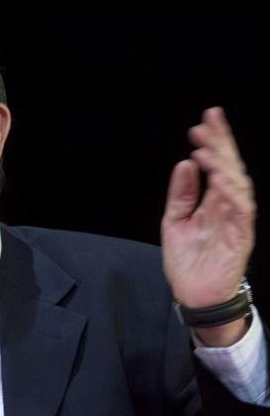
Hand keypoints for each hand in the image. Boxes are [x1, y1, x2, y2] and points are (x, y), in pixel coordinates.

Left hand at [161, 107, 255, 345]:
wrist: (194, 295)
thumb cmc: (188, 261)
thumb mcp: (175, 220)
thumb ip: (181, 193)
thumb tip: (185, 164)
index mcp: (213, 201)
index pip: (217, 165)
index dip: (214, 142)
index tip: (204, 120)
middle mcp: (228, 207)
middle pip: (230, 168)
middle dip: (221, 144)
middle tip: (208, 122)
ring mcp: (236, 221)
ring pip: (236, 185)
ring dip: (223, 164)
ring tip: (206, 148)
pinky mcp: (239, 238)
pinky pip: (240, 211)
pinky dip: (230, 192)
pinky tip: (219, 177)